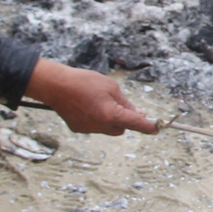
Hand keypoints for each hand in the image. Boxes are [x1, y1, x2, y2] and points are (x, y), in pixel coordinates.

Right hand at [25, 60, 158, 135]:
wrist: (55, 85)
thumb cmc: (84, 82)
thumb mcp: (110, 87)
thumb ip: (125, 102)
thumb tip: (137, 113)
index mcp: (111, 114)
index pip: (135, 124)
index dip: (148, 127)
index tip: (157, 129)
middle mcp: (100, 126)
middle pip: (121, 129)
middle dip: (124, 120)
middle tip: (120, 105)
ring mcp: (89, 129)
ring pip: (108, 129)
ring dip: (109, 119)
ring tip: (97, 101)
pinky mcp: (79, 129)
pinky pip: (95, 127)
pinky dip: (96, 119)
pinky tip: (87, 106)